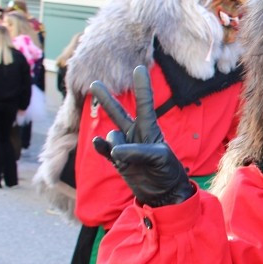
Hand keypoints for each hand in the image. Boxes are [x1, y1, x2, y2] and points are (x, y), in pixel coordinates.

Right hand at [90, 65, 193, 207]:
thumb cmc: (168, 172)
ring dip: (116, 146)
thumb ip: (137, 151)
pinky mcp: (117, 161)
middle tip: (94, 83)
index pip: (145, 104)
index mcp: (150, 129)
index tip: (139, 68)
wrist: (163, 194)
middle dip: (106, 99)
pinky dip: (101, 146)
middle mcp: (136, 135)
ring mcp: (125, 147)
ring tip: (127, 158)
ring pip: (112, 136)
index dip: (142, 87)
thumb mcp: (159, 158)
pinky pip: (104, 149)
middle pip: (118, 112)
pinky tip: (99, 143)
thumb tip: (114, 150)